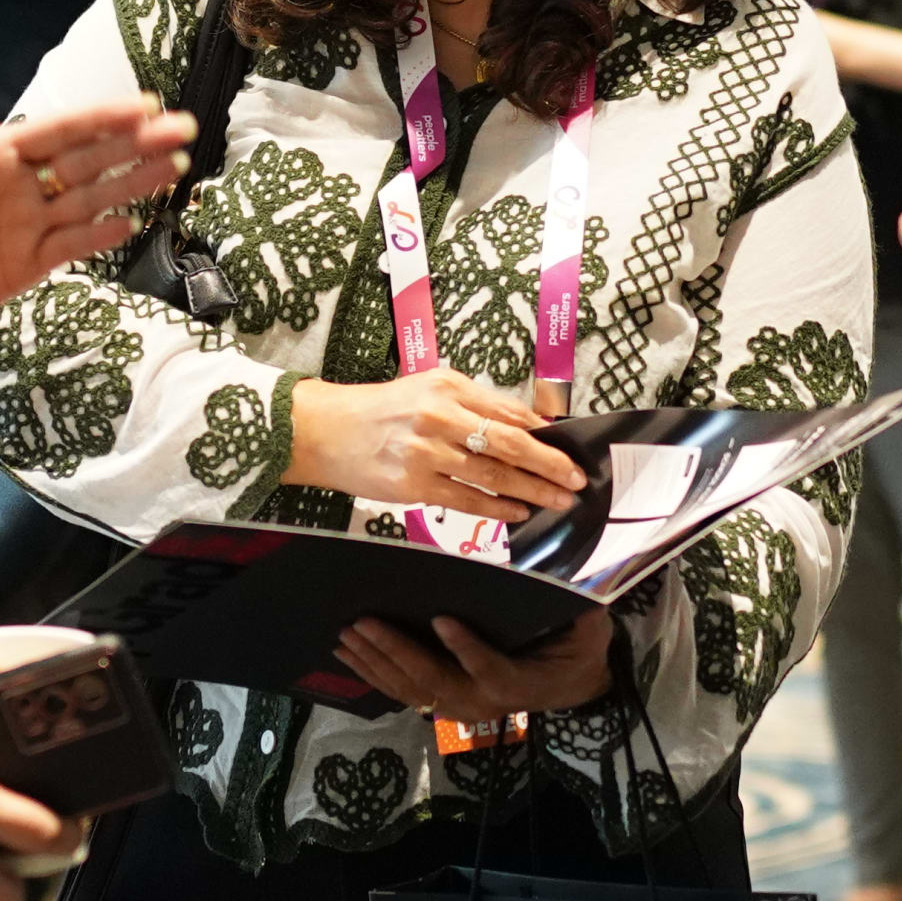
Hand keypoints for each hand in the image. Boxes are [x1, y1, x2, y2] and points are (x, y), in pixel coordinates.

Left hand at [0, 31, 193, 322]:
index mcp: (2, 151)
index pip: (60, 129)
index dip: (101, 117)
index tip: (143, 103)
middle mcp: (26, 184)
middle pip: (89, 160)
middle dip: (135, 143)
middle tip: (182, 126)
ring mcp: (32, 224)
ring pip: (91, 199)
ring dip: (131, 183)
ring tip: (175, 166)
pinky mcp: (29, 263)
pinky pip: (71, 246)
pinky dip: (99, 235)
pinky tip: (131, 222)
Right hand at [287, 369, 585, 523]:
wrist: (325, 431)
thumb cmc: (382, 410)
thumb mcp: (429, 389)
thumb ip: (476, 404)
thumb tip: (527, 427)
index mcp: (448, 387)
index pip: (509, 411)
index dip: (544, 434)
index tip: (569, 448)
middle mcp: (440, 416)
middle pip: (510, 443)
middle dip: (549, 464)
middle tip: (576, 480)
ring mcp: (426, 453)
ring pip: (492, 475)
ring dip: (531, 490)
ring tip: (558, 500)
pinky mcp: (413, 485)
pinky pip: (466, 500)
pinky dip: (497, 509)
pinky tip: (518, 513)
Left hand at [333, 609, 613, 720]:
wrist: (572, 687)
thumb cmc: (578, 650)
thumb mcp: (588, 630)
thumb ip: (579, 609)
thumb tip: (568, 569)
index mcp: (520, 681)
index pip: (490, 669)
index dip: (467, 649)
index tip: (442, 619)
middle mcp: (485, 701)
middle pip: (435, 679)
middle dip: (396, 651)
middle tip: (364, 622)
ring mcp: (461, 706)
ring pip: (412, 689)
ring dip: (376, 662)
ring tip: (346, 635)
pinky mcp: (445, 703)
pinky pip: (405, 692)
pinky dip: (374, 674)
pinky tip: (348, 654)